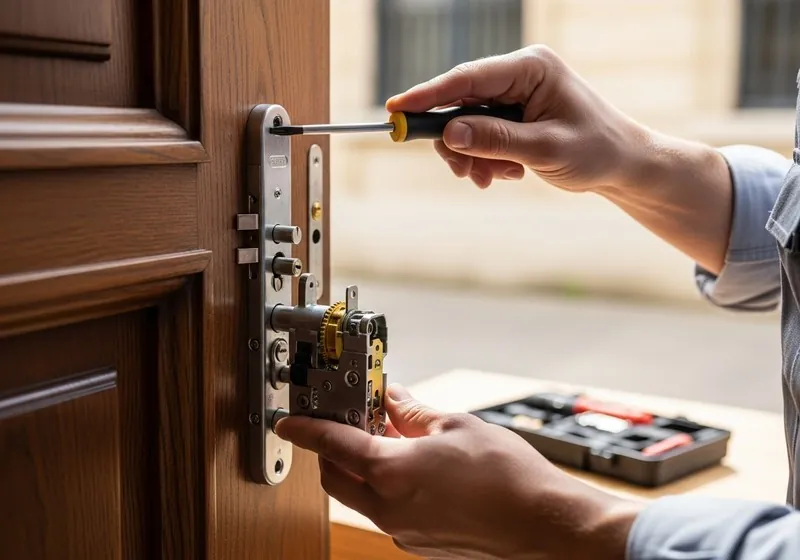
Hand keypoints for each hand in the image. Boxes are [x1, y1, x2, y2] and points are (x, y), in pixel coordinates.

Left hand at [276, 384, 640, 559]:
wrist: (545, 526)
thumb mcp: (456, 425)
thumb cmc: (508, 478)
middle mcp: (389, 510)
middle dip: (333, 450)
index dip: (307, 429)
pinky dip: (387, 488)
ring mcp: (403, 533)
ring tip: (391, 439)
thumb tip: (392, 399)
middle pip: (337, 478)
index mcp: (392, 474)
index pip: (332, 446)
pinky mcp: (420, 545)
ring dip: (363, 469)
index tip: (291, 422)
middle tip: (351, 421)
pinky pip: (388, 512)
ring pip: (361, 497)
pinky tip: (414, 468)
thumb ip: (412, 412)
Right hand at [386, 45, 648, 190]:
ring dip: (471, 155)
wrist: (623, 165)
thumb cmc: (596, 150)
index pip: (468, 78)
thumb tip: (449, 134)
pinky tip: (503, 174)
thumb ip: (496, 140)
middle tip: (461, 172)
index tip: (395, 109)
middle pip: (461, 101)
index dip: (428, 95)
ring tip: (490, 179)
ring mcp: (516, 94)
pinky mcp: (514, 114)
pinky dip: (483, 158)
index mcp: (531, 68)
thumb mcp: (544, 149)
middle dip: (456, 140)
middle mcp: (519, 75)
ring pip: (467, 122)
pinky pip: (480, 134)